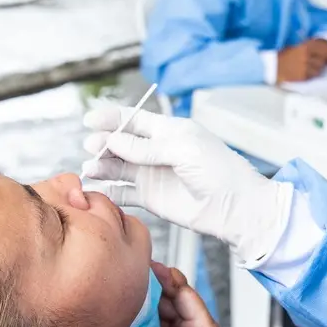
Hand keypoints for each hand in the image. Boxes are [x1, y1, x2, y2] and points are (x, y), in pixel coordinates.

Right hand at [80, 107, 290, 262]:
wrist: (236, 208)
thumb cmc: (220, 171)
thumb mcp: (184, 150)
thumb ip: (148, 147)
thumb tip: (114, 140)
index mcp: (169, 131)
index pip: (134, 120)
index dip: (111, 118)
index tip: (90, 119)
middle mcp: (157, 151)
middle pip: (121, 142)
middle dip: (103, 143)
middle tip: (92, 147)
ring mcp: (152, 174)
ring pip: (117, 167)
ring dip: (102, 166)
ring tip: (91, 169)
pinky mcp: (150, 198)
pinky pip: (122, 192)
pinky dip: (108, 190)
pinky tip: (97, 188)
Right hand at [275, 38, 326, 82]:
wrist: (269, 65)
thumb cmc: (281, 56)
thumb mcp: (295, 46)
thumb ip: (309, 48)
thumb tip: (325, 56)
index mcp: (304, 45)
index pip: (325, 50)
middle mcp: (305, 55)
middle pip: (321, 62)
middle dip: (319, 64)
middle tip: (311, 64)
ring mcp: (302, 66)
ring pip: (317, 71)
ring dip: (313, 71)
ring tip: (302, 68)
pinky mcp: (300, 76)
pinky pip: (310, 78)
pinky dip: (307, 77)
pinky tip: (299, 73)